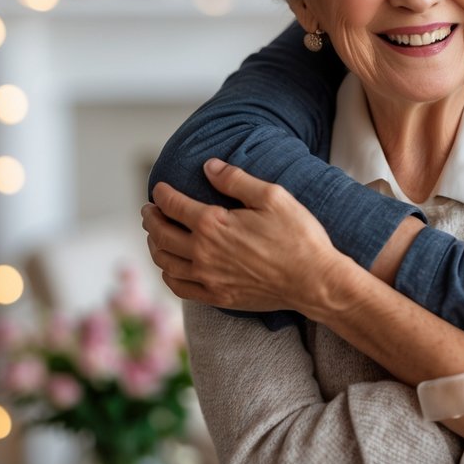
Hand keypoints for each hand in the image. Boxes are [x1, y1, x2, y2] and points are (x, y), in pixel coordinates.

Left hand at [145, 158, 348, 312]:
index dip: (162, 194)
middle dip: (151, 218)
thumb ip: (236, 180)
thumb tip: (209, 166)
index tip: (159, 188)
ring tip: (156, 235)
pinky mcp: (217, 297)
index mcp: (213, 224)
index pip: (173, 205)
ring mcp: (208, 278)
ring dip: (154, 245)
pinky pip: (179, 287)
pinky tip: (170, 266)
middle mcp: (203, 253)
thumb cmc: (298, 236)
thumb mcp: (273, 196)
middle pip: (161, 234)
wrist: (314, 281)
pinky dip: (167, 274)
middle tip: (149, 210)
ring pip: (165, 261)